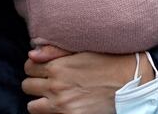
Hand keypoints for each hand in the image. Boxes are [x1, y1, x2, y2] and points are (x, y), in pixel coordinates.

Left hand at [23, 45, 151, 113]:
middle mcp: (56, 86)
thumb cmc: (108, 61)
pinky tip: (62, 105)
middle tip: (48, 82)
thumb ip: (54, 51)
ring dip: (39, 101)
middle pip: (27, 86)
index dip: (35, 67)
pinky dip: (51, 112)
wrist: (130, 82)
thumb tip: (32, 54)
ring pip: (32, 106)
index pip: (29, 67)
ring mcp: (61, 104)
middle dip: (35, 83)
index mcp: (57, 66)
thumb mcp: (82, 50)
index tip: (43, 68)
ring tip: (51, 97)